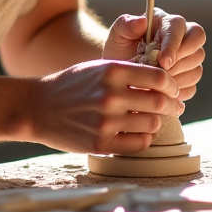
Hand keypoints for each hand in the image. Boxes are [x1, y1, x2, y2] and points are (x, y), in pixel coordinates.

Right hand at [29, 59, 183, 153]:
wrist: (37, 107)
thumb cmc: (71, 85)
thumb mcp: (97, 67)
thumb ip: (127, 72)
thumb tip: (162, 81)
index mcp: (111, 70)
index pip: (158, 76)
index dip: (171, 84)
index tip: (173, 89)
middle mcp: (110, 95)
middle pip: (159, 101)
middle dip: (171, 105)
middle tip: (174, 107)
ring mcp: (106, 121)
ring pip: (152, 124)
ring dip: (156, 122)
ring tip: (152, 120)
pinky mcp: (101, 143)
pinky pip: (139, 144)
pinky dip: (144, 139)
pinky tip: (139, 133)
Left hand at [102, 9, 205, 101]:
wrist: (118, 73)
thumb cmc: (119, 49)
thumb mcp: (117, 35)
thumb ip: (126, 25)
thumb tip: (142, 21)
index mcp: (166, 23)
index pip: (180, 28)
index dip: (174, 45)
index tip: (163, 62)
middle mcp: (183, 38)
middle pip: (197, 48)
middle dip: (179, 63)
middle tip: (160, 74)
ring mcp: (188, 60)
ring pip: (196, 70)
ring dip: (176, 80)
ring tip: (154, 84)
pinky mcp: (187, 78)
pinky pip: (191, 88)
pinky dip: (176, 93)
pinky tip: (159, 92)